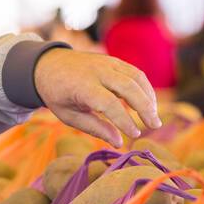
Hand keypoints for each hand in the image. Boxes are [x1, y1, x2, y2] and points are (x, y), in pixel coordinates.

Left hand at [33, 48, 161, 146]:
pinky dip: (145, 88)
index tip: (134, 135)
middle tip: (154, 126)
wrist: (48, 65)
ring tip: (153, 117)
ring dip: (149, 97)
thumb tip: (118, 142)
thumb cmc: (58, 95)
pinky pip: (135, 72)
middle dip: (145, 107)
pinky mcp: (113, 60)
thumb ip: (94, 128)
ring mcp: (106, 62)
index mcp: (82, 86)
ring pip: (136, 77)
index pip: (109, 103)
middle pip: (128, 87)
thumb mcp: (69, 116)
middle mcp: (96, 71)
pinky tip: (148, 104)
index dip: (124, 120)